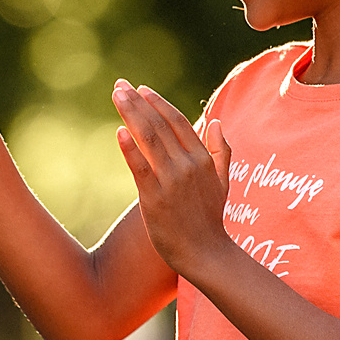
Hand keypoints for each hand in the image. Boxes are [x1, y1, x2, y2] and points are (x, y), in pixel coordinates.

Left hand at [112, 80, 234, 278]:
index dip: (158, 103)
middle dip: (138, 102)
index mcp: (202, 159)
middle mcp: (187, 165)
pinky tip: (118, 132)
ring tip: (116, 95)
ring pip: (149, 139)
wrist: (206, 254)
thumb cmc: (210, 219)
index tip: (141, 89)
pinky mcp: (155, 198)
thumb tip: (216, 121)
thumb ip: (220, 151)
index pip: (178, 121)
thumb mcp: (222, 182)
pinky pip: (140, 168)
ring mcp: (171, 181)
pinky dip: (130, 149)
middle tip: (120, 85)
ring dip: (131, 114)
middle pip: (159, 125)